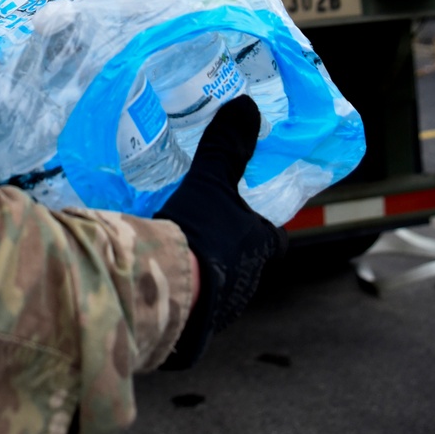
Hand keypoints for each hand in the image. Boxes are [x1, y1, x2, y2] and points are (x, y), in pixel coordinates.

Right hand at [156, 95, 287, 366]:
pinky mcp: (192, 327)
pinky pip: (191, 305)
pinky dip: (181, 291)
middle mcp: (249, 283)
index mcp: (260, 248)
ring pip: (219, 286)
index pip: (275, 240)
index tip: (250, 218)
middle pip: (246, 263)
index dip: (264, 229)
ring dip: (205, 272)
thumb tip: (245, 105)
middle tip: (205, 229)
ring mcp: (221, 309)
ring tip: (177, 251)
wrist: (166, 289)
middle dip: (230, 250)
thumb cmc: (200, 233)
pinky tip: (159, 275)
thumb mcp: (211, 181)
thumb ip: (226, 147)